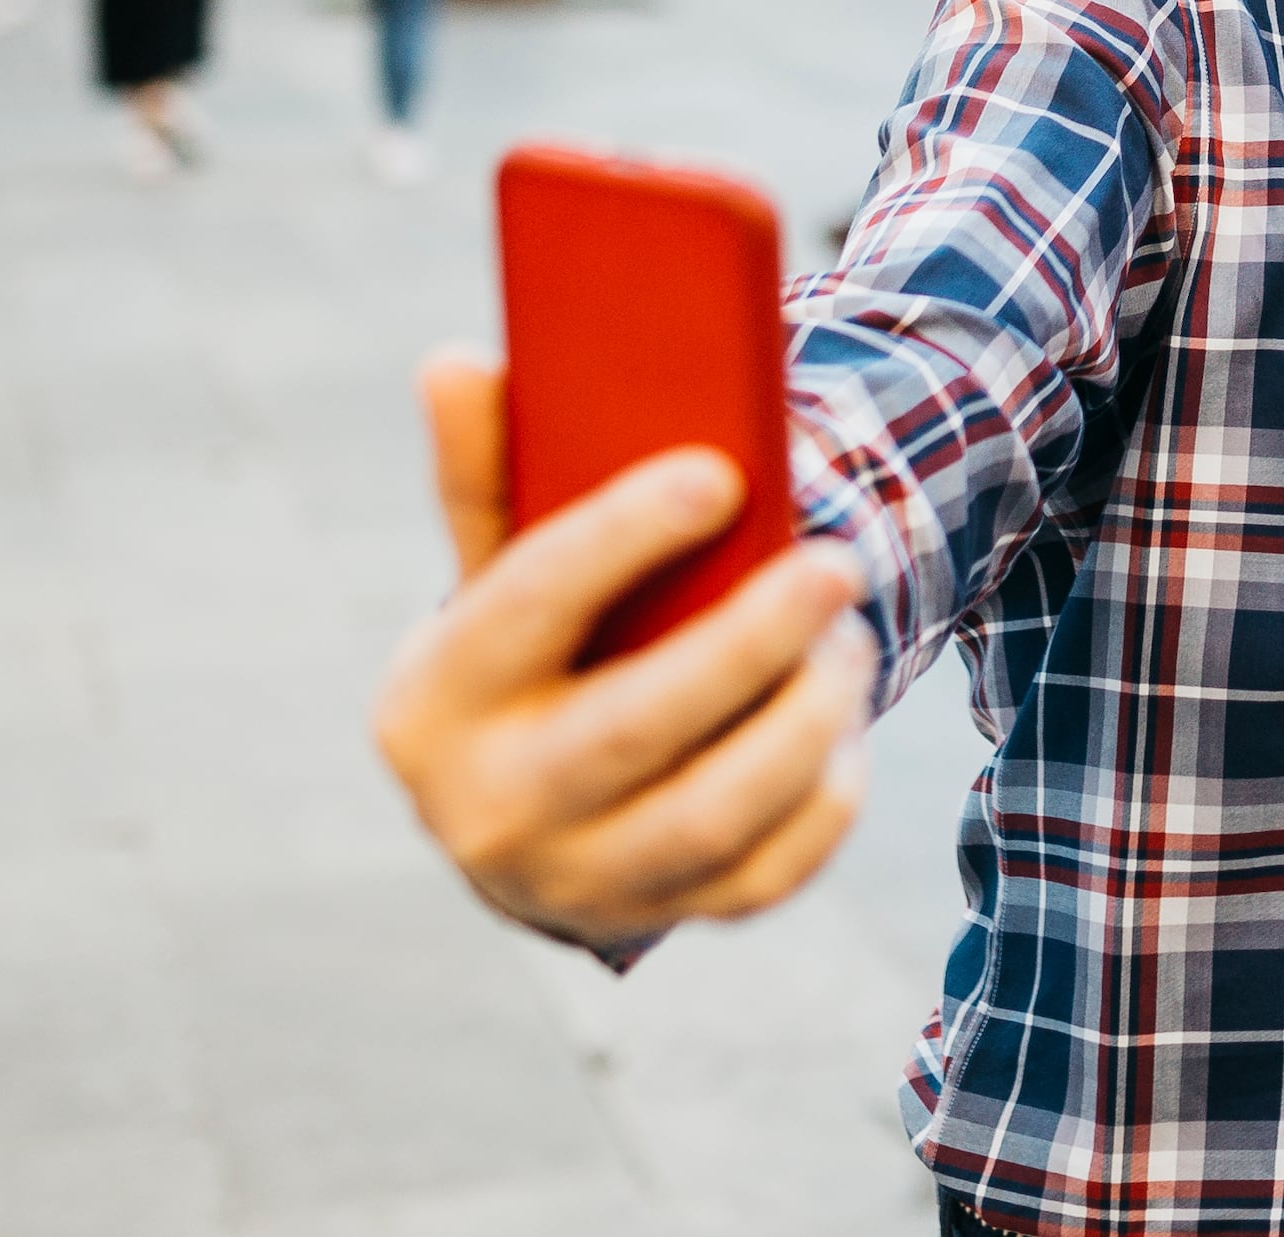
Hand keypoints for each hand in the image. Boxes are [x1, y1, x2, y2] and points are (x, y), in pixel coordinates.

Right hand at [371, 350, 878, 946]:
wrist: (524, 818)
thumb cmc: (528, 654)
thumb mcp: (494, 568)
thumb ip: (487, 472)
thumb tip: (454, 362)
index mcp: (434, 697)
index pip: (528, 602)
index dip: (623, 534)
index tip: (720, 471)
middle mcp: (486, 807)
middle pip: (635, 725)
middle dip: (749, 642)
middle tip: (841, 561)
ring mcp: (572, 880)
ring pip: (713, 814)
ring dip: (804, 719)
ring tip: (849, 640)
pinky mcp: (655, 921)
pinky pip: (764, 875)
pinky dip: (824, 801)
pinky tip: (845, 729)